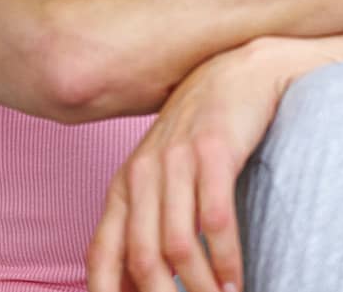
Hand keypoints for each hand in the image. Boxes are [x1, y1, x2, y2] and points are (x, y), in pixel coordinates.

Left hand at [87, 39, 291, 291]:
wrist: (239, 72)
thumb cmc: (201, 130)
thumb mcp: (161, 172)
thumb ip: (145, 219)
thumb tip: (138, 282)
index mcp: (124, 185)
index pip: (103, 255)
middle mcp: (143, 174)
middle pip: (143, 258)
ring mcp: (178, 161)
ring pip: (180, 246)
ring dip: (202, 288)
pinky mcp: (215, 152)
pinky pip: (216, 221)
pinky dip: (226, 261)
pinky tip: (237, 280)